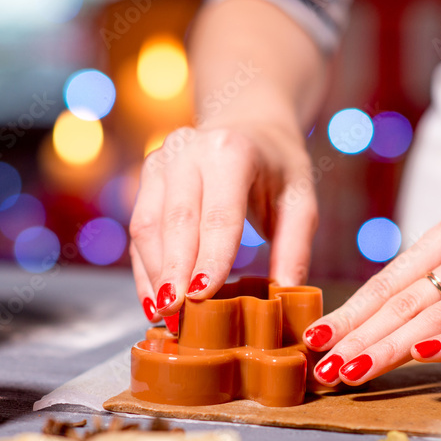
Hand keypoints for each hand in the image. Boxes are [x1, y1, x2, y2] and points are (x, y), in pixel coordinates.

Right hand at [128, 122, 317, 327]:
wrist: (249, 123)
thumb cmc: (278, 167)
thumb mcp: (300, 199)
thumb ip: (295, 246)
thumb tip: (288, 295)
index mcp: (230, 152)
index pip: (219, 214)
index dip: (210, 257)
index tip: (202, 296)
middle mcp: (187, 151)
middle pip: (176, 222)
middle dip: (175, 274)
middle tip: (178, 317)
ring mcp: (160, 161)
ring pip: (148, 226)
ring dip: (154, 276)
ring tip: (165, 316)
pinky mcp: (146, 177)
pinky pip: (140, 229)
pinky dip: (144, 268)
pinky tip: (154, 301)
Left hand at [302, 214, 440, 384]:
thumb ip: (424, 290)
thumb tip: (360, 329)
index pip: (388, 281)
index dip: (349, 314)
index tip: (314, 343)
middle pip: (404, 300)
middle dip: (358, 338)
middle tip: (324, 369)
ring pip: (436, 315)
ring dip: (390, 347)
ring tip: (355, 372)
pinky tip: (422, 354)